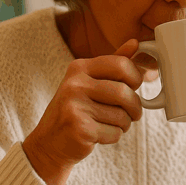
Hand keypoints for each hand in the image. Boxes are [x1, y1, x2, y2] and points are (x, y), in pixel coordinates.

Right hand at [22, 39, 144, 184]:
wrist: (49, 142)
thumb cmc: (75, 109)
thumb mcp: (89, 81)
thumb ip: (113, 64)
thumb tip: (136, 42)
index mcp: (79, 68)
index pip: (122, 64)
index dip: (136, 78)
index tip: (134, 87)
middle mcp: (75, 84)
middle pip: (124, 92)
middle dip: (135, 107)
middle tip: (132, 113)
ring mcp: (75, 106)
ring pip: (122, 115)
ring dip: (124, 124)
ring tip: (110, 123)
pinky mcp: (79, 128)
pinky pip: (114, 132)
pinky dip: (112, 136)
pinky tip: (98, 134)